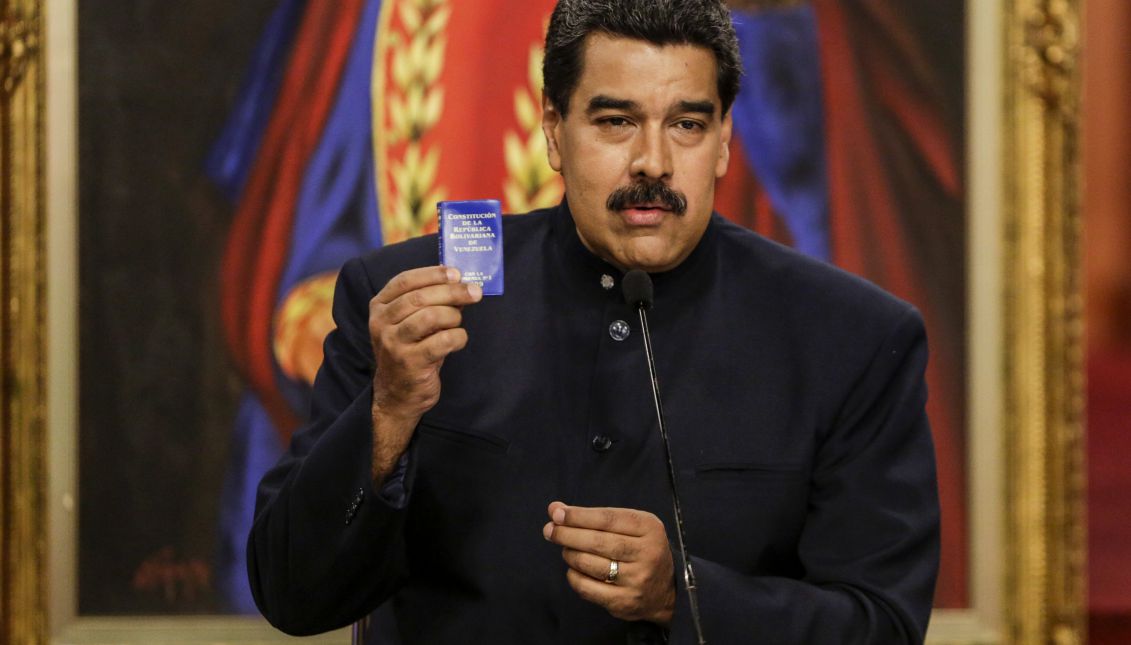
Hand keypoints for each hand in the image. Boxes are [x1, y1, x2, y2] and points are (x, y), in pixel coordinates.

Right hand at [368, 266, 481, 479]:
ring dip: (453, 316)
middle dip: (452, 291)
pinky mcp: (410, 362)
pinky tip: (459, 340)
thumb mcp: (411, 323)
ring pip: (431, 316)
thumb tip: (461, 283)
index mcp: (379, 307)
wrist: (397, 395)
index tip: (457, 273)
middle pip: (420, 297)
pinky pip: (442, 341)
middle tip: (475, 292)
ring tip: (458, 322)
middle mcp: (381, 323)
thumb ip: (428, 302)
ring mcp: (393, 344)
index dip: (433, 273)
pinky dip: (457, 337)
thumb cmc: (411, 351)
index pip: (405, 280)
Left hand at [542, 501, 674, 625]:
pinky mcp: (624, 602)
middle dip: (568, 534)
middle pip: (597, 542)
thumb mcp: (630, 526)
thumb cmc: (641, 549)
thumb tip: (555, 509)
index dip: (578, 516)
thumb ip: (595, 516)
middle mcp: (646, 554)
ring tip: (566, 549)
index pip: (607, 519)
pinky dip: (574, 576)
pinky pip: (588, 588)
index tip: (556, 514)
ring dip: (570, 554)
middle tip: (550, 530)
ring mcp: (636, 580)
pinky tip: (573, 569)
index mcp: (649, 529)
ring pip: (590, 564)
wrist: (667, 591)